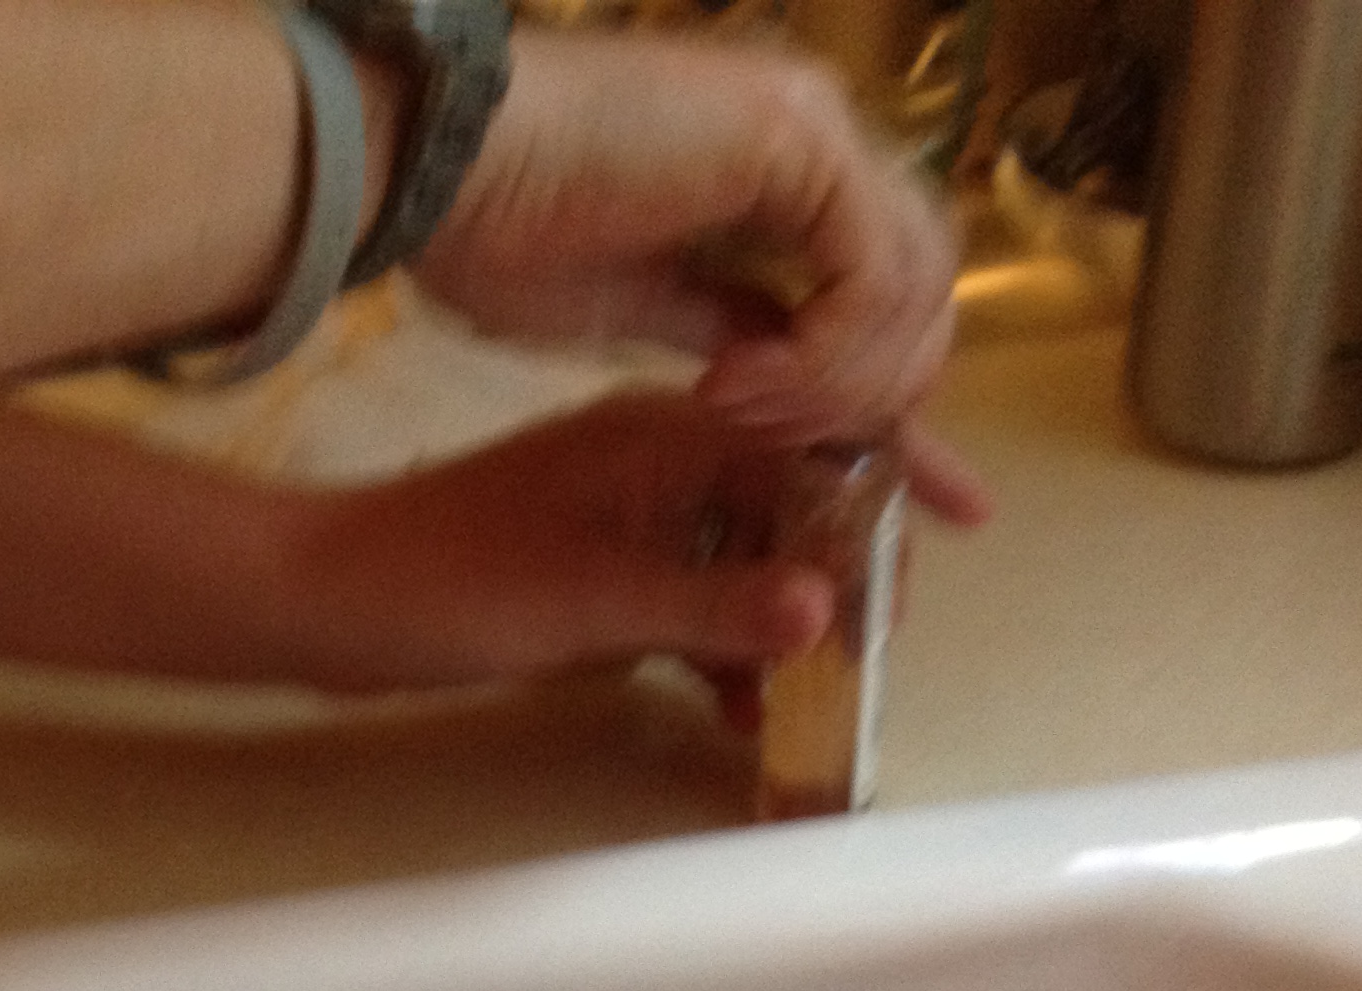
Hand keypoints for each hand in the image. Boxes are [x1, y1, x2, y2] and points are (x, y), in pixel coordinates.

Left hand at [286, 385, 981, 712]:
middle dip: (847, 575)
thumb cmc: (450, 584)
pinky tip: (745, 718)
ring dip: (786, 629)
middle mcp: (663, 459)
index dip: (896, 475)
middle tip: (878, 657)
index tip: (965, 522)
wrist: (330, 604)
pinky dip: (725, 653)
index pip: (818, 434)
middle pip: (794, 503)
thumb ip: (710, 607)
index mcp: (670, 431)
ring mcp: (632, 516)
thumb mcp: (591, 601)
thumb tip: (823, 610)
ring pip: (747, 563)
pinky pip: (694, 604)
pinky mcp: (601, 571)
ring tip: (824, 704)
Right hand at [420, 30, 964, 453]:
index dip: (890, 397)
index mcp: (780, 174)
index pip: (885, 292)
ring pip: (913, 284)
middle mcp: (815, 141)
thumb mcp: (634, 306)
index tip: (900, 489)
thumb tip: (773, 374)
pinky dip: (821, 352)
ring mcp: (813, 130)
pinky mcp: (797, 140)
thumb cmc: (494, 232)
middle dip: (877, 400)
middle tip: (785, 451)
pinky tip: (739, 382)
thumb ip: (721, 326)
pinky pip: (868, 272)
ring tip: (743, 415)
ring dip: (840, 384)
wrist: (438, 169)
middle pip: (923, 289)